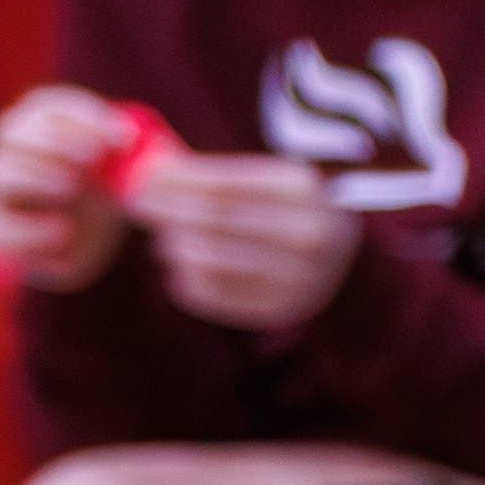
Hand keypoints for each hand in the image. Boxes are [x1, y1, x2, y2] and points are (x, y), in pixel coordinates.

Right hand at [0, 86, 135, 291]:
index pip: (48, 107)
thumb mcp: (116, 172)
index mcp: (37, 126)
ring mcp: (0, 193)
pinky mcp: (4, 232)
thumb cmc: (101, 192)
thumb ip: (121, 151)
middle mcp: (9, 152)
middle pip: (11, 133)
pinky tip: (64, 229)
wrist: (84, 238)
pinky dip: (34, 229)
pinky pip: (7, 229)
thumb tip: (128, 134)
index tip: (118, 137)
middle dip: (53, 142)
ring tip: (70, 186)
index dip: (82, 118)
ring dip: (34, 176)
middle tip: (90, 156)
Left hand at [135, 153, 360, 335]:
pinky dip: (188, 284)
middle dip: (167, 211)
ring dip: (174, 250)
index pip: (222, 184)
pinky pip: (221, 297)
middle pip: (214, 221)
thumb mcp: (266, 180)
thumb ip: (212, 176)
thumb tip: (148, 173)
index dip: (175, 181)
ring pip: (213, 261)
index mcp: (303, 191)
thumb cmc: (286, 211)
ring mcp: (301, 278)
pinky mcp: (286, 310)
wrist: (346, 262)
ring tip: (161, 242)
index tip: (142, 178)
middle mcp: (309, 235)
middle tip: (138, 207)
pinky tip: (178, 272)